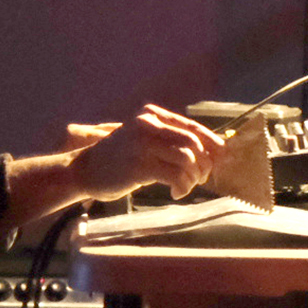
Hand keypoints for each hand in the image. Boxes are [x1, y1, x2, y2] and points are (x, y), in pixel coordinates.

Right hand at [67, 106, 221, 201]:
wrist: (85, 170)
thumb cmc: (121, 158)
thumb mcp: (146, 141)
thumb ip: (171, 142)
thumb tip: (211, 153)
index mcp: (153, 116)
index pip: (192, 127)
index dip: (212, 143)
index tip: (222, 158)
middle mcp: (149, 125)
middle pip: (193, 142)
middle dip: (204, 163)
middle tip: (202, 178)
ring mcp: (143, 144)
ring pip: (187, 158)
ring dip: (193, 177)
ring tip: (186, 186)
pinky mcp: (139, 166)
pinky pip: (175, 175)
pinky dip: (182, 186)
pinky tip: (176, 192)